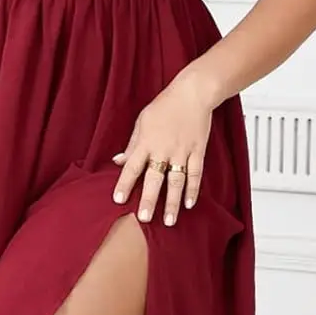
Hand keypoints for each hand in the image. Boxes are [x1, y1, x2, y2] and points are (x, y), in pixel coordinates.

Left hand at [112, 77, 213, 224]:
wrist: (192, 93)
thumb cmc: (165, 105)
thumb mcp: (142, 122)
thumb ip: (132, 144)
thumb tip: (118, 161)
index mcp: (146, 142)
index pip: (132, 166)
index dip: (125, 183)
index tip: (118, 200)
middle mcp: (163, 149)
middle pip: (154, 178)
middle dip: (149, 199)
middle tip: (144, 219)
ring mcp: (182, 151)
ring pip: (176, 181)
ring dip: (172, 202)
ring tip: (169, 221)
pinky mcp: (197, 151)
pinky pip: (196, 174)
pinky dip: (193, 190)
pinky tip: (189, 204)